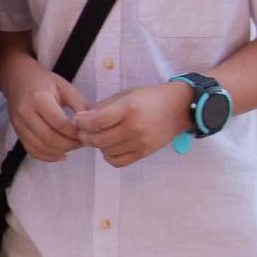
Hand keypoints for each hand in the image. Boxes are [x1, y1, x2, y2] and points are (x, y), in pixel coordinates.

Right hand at [1, 58, 84, 161]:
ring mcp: (19, 124)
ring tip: (73, 146)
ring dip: (60, 151)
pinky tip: (61, 154)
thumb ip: (79, 105)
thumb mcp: (65, 87)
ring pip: (40, 147)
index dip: (75, 132)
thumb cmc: (44, 82)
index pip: (59, 123)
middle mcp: (26, 113)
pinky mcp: (17, 132)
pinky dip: (47, 156)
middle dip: (70, 145)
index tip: (87, 132)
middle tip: (83, 142)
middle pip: (49, 138)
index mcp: (39, 98)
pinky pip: (32, 150)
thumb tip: (93, 125)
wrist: (18, 78)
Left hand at [74, 82, 191, 167]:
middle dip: (85, 135)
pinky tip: (109, 146)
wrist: (179, 108)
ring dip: (97, 145)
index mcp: (129, 109)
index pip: (96, 122)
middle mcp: (134, 128)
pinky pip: (117, 161)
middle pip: (98, 140)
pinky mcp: (144, 154)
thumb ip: (103, 107)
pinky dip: (108, 155)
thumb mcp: (126, 94)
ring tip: (99, 135)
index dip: (81, 123)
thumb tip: (82, 118)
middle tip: (83, 130)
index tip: (77, 120)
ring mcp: (140, 143)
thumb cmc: (150, 98)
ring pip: (105, 152)